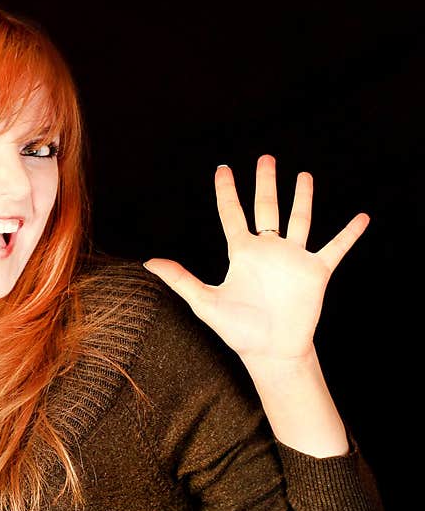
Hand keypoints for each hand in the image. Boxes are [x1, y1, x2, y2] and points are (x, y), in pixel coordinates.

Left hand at [143, 155, 368, 370]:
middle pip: (266, 207)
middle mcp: (267, 250)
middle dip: (266, 183)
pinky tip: (361, 218)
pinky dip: (348, 234)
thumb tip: (149, 262)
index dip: (227, 192)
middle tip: (266, 158)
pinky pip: (334, 248)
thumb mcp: (205, 302)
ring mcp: (293, 259)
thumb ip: (180, 279)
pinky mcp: (315, 273)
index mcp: (241, 253)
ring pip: (299, 220)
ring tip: (304, 175)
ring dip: (302, 198)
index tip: (223, 169)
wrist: (270, 352)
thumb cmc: (237, 330)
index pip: (232, 214)